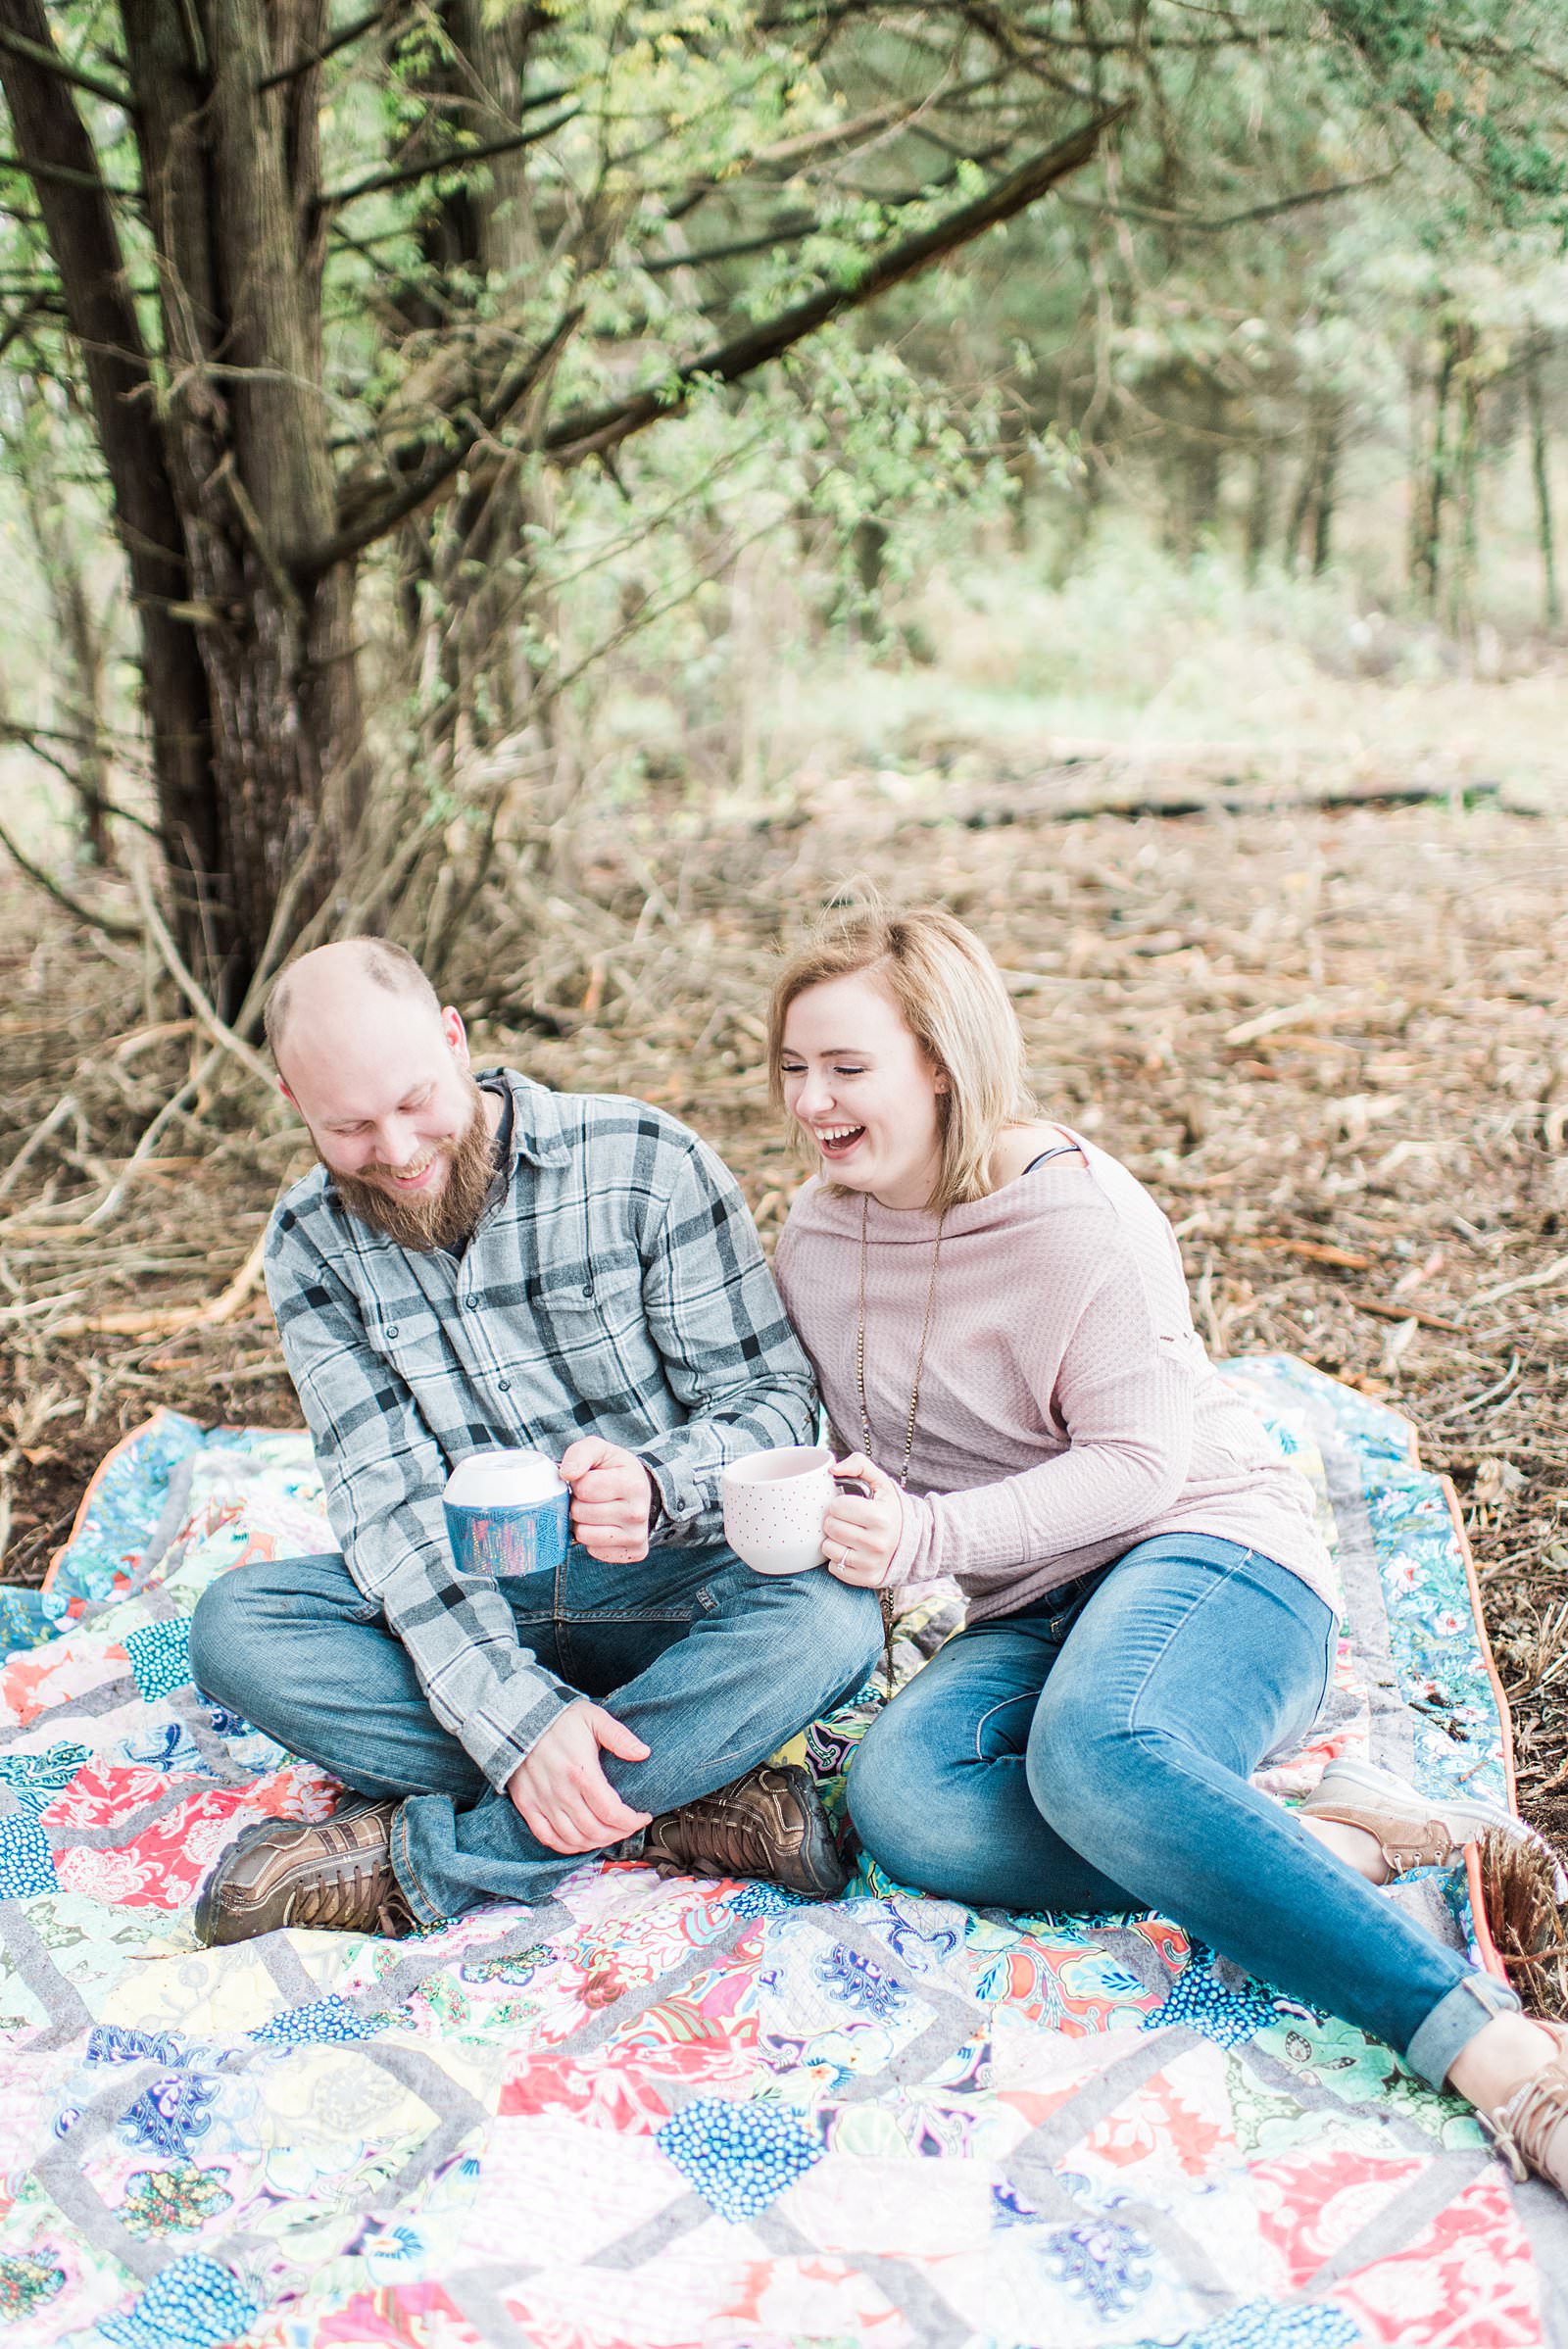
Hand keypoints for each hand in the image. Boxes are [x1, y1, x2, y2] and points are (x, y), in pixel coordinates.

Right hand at [506, 1701, 651, 1852]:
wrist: (518, 1719)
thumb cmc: (558, 1719)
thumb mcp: (593, 1718)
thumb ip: (619, 1737)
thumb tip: (643, 1753)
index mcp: (581, 1772)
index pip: (612, 1812)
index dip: (631, 1821)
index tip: (642, 1817)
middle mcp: (562, 1792)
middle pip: (596, 1830)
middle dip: (619, 1834)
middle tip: (629, 1827)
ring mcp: (543, 1802)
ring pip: (574, 1839)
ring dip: (596, 1842)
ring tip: (609, 1833)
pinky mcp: (527, 1806)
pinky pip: (548, 1838)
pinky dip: (567, 1847)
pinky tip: (581, 1841)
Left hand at [559, 1439, 652, 1561]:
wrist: (640, 1490)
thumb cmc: (616, 1469)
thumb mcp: (600, 1451)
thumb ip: (580, 1453)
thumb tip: (567, 1473)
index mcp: (633, 1484)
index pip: (584, 1487)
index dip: (578, 1482)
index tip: (588, 1480)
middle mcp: (638, 1513)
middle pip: (581, 1512)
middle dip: (578, 1503)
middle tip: (590, 1497)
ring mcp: (636, 1536)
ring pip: (584, 1534)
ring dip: (582, 1523)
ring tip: (594, 1511)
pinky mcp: (633, 1552)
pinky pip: (593, 1551)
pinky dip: (592, 1539)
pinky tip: (602, 1526)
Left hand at [820, 1453, 903, 1588]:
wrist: (914, 1542)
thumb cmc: (890, 1510)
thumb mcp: (881, 1482)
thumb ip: (858, 1465)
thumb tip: (832, 1470)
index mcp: (881, 1517)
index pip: (836, 1506)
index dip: (839, 1503)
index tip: (849, 1505)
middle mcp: (878, 1543)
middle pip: (830, 1527)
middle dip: (834, 1520)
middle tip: (848, 1520)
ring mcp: (872, 1563)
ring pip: (828, 1548)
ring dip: (833, 1540)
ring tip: (849, 1535)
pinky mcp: (866, 1579)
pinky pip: (834, 1567)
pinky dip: (838, 1558)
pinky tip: (852, 1551)